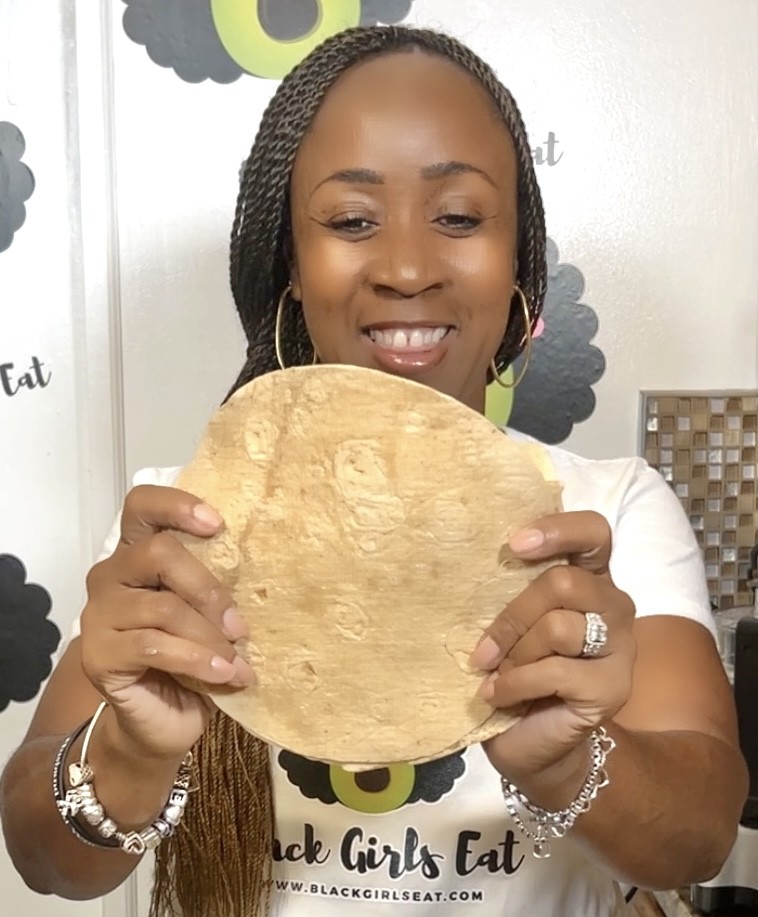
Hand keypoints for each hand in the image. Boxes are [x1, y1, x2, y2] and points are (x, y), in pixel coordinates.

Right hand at [79, 485, 252, 762]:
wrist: (164, 720)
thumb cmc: (193, 657)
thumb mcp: (208, 614)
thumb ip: (216, 587)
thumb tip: (262, 574)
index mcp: (137, 553)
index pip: (142, 505)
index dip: (177, 505)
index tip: (218, 523)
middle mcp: (110, 575)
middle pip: (158, 552)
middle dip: (208, 588)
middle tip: (239, 624)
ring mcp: (99, 615)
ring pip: (163, 607)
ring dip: (209, 635)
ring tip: (238, 660)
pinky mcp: (97, 654)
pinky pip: (155, 646)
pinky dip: (198, 660)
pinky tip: (224, 674)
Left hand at [469, 511, 635, 804]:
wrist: (533, 744)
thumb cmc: (516, 672)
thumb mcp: (510, 624)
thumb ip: (509, 591)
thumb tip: (465, 563)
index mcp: (589, 577)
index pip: (593, 532)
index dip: (558, 529)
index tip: (514, 543)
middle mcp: (613, 605)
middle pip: (565, 582)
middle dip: (513, 615)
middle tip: (484, 649)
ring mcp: (620, 647)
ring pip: (558, 627)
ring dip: (515, 655)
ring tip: (497, 675)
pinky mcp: (613, 687)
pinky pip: (555, 672)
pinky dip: (515, 684)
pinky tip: (499, 695)